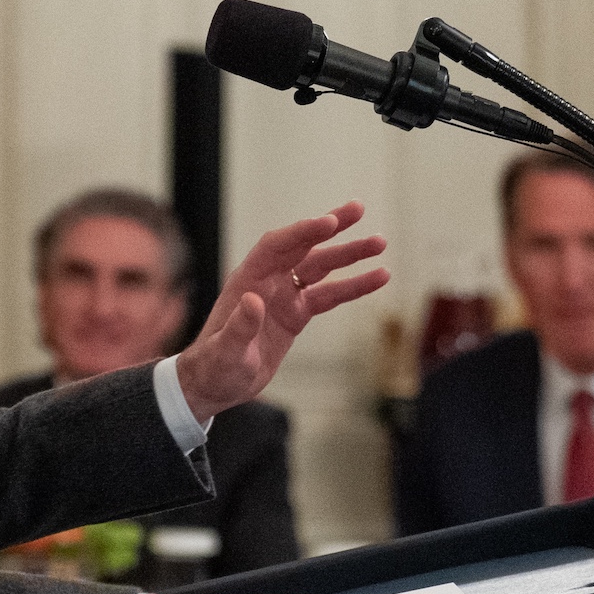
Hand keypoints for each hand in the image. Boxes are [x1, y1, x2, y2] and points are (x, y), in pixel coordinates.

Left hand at [174, 202, 387, 420]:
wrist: (216, 384)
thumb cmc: (214, 368)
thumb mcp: (225, 353)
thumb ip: (239, 328)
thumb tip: (252, 301)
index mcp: (247, 282)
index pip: (276, 247)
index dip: (302, 233)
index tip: (329, 223)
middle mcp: (267, 282)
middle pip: (303, 247)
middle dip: (330, 228)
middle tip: (358, 209)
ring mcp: (284, 296)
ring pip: (321, 267)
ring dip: (349, 254)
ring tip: (380, 243)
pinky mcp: (296, 314)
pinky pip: (329, 295)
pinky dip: (353, 286)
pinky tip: (378, 278)